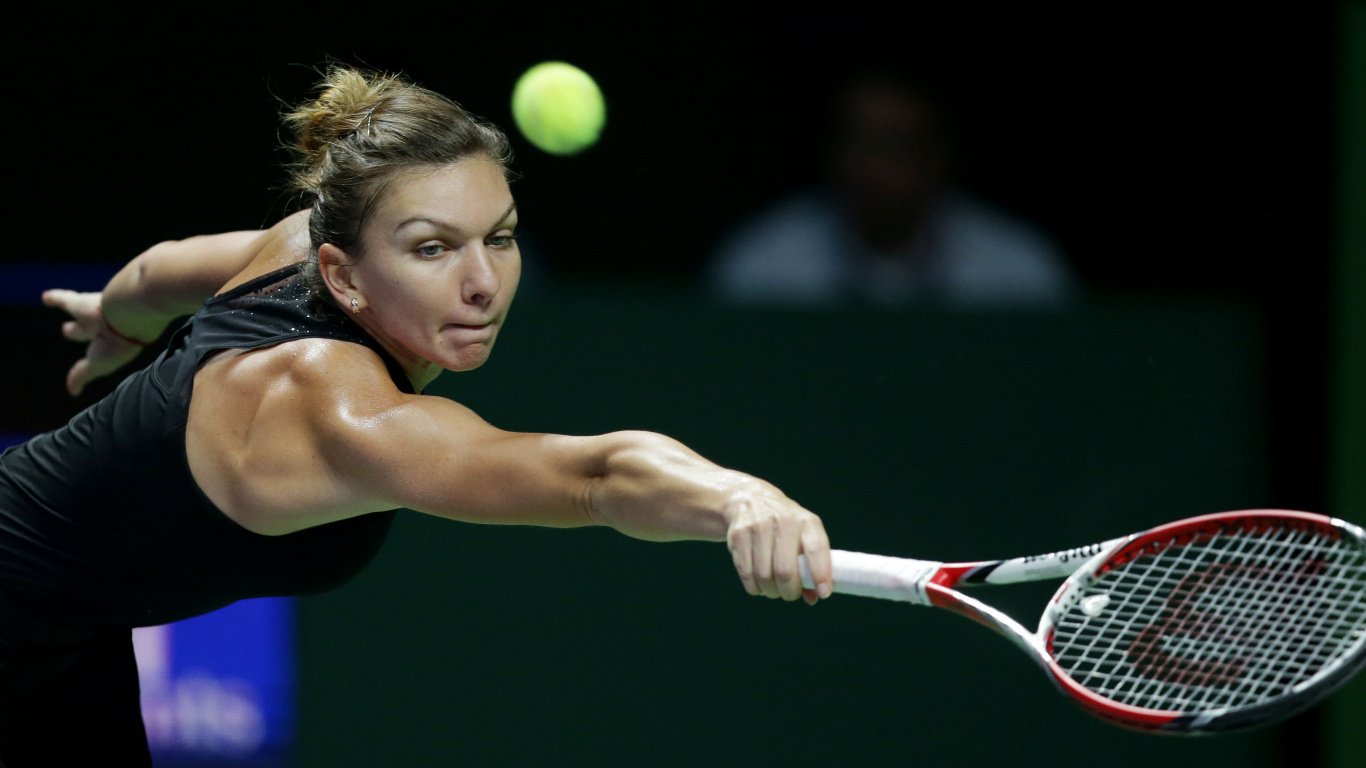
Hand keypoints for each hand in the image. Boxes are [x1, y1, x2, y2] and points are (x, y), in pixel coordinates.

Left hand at [41, 289, 144, 396]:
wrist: (123, 318)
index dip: (92, 358)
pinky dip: (55, 299)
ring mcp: (93, 315)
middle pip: (87, 332)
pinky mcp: (80, 303)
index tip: (89, 361)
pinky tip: (46, 298)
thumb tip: (72, 391)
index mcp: (112, 345)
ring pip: (79, 318)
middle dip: (79, 332)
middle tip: (69, 331)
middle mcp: (104, 329)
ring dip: (72, 322)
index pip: (99, 351)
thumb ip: (81, 375)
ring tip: (65, 323)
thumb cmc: (115, 345)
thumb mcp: (96, 366)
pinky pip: (63, 300)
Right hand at [724, 479, 832, 604]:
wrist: (750, 500)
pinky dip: (754, 587)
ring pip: (764, 576)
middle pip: (785, 570)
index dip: (820, 574)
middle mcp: (783, 520)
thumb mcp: (804, 535)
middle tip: (790, 594)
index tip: (824, 593)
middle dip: (789, 591)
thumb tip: (813, 597)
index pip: (816, 549)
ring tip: (773, 589)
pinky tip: (758, 583)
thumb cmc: (786, 526)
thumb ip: (811, 565)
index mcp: (805, 521)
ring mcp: (758, 526)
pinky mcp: (738, 534)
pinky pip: (746, 574)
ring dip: (771, 591)